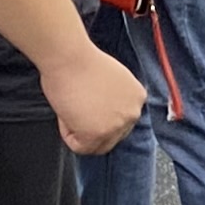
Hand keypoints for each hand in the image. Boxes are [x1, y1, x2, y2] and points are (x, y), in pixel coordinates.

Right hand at [42, 39, 151, 156]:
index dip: (98, 116)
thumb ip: (114, 100)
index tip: (87, 104)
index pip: (121, 122)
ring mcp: (117, 126)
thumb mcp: (111, 81)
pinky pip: (79, 147)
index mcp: (137, 98)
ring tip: (71, 107)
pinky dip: (67, 133)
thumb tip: (103, 112)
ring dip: (79, 130)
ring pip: (95, 145)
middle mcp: (133, 113)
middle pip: (111, 137)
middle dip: (92, 128)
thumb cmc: (80, 61)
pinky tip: (67, 112)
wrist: (69, 57)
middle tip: (77, 109)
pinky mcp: (98, 134)